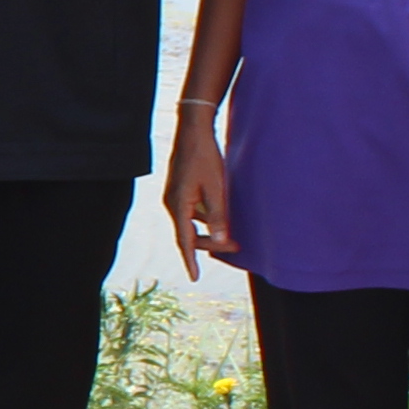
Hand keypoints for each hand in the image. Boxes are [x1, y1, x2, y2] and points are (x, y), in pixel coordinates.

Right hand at [161, 115, 232, 279]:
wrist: (193, 130)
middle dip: (210, 243)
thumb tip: (220, 241)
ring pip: (190, 223)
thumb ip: (218, 216)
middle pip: (188, 234)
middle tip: (236, 246)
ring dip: (208, 231)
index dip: (190, 260)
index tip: (195, 277)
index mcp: (179, 206)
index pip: (184, 240)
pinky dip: (205, 218)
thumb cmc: (205, 157)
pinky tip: (220, 214)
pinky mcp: (180, 189)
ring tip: (230, 234)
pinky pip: (191, 211)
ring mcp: (175, 196)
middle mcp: (173, 203)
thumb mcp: (216, 188)